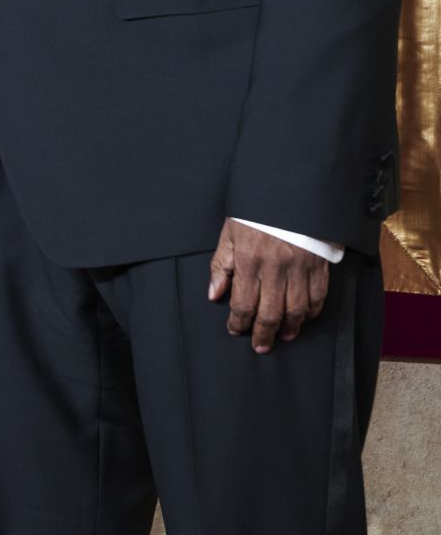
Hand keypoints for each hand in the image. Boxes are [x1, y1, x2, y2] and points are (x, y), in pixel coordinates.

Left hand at [208, 219, 329, 353]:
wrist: (291, 188)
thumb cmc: (257, 210)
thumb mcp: (231, 231)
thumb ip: (222, 264)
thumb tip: (214, 294)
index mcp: (250, 259)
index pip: (243, 303)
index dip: (238, 322)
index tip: (235, 329)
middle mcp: (275, 267)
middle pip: (270, 313)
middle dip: (263, 334)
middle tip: (260, 346)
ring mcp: (300, 266)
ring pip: (296, 309)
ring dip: (289, 328)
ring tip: (282, 336)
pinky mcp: (319, 264)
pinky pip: (317, 296)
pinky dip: (311, 311)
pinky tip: (304, 317)